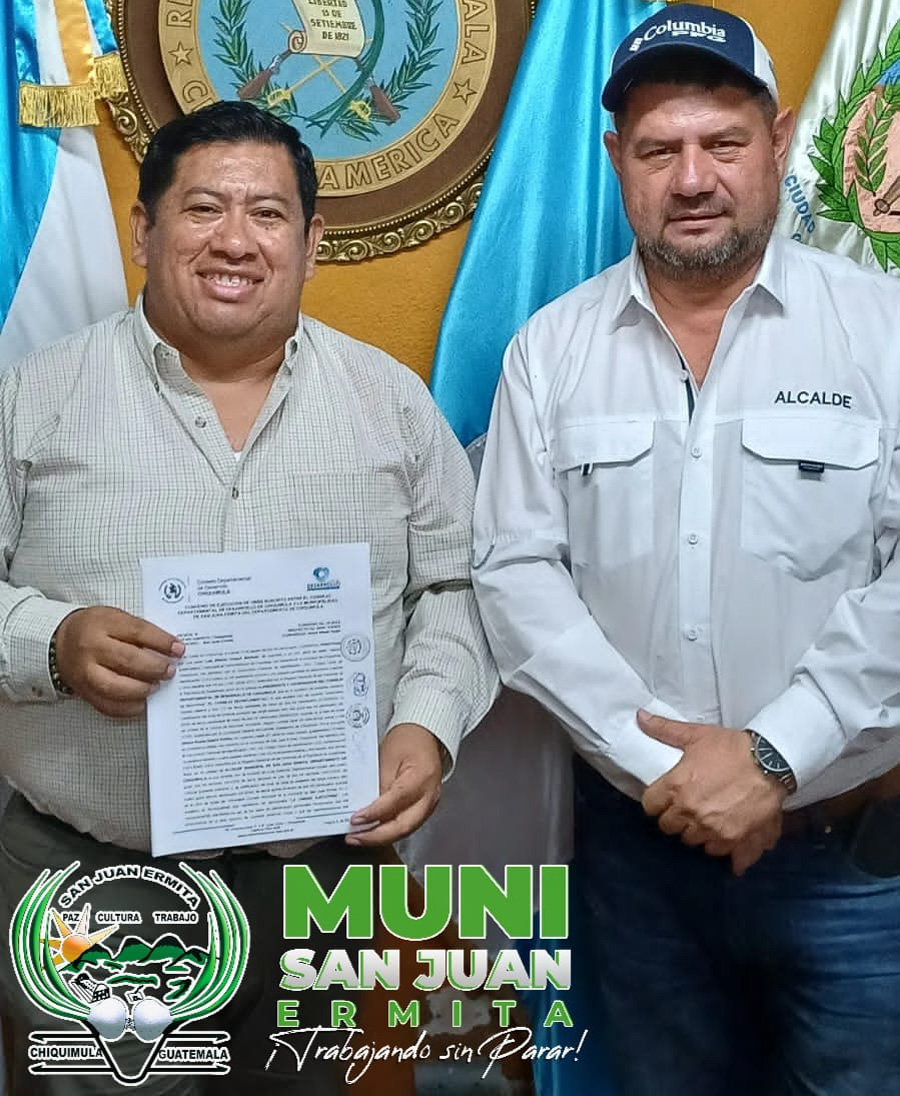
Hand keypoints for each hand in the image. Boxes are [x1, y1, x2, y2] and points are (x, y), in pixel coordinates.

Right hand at [54, 607, 184, 717]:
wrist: (59, 643)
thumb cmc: (94, 629)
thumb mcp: (115, 618)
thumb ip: (140, 631)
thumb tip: (170, 649)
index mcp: (103, 624)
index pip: (137, 632)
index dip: (161, 642)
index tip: (179, 649)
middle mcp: (91, 648)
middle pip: (128, 660)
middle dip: (155, 667)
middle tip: (171, 670)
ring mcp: (85, 673)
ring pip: (116, 686)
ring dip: (142, 689)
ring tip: (157, 686)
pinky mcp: (84, 692)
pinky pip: (108, 705)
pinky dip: (129, 707)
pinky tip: (143, 703)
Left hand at [346, 723, 443, 846]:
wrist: (424, 736)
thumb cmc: (407, 741)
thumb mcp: (387, 756)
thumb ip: (377, 783)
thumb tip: (363, 807)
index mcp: (422, 776)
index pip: (396, 801)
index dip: (374, 813)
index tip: (355, 819)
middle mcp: (430, 795)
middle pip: (404, 825)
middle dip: (377, 836)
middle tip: (355, 837)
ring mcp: (429, 804)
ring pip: (405, 830)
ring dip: (381, 837)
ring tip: (359, 837)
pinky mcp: (424, 808)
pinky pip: (407, 825)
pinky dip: (389, 830)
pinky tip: (373, 830)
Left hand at [637, 710, 786, 875]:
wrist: (770, 761)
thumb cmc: (732, 747)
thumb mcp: (697, 735)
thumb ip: (665, 730)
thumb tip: (640, 717)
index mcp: (677, 788)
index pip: (650, 807)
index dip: (656, 802)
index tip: (665, 798)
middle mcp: (691, 812)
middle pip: (669, 827)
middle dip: (676, 818)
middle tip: (688, 807)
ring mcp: (712, 830)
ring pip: (693, 841)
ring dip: (698, 832)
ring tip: (708, 818)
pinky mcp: (735, 840)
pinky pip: (722, 855)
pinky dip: (723, 847)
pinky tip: (727, 837)